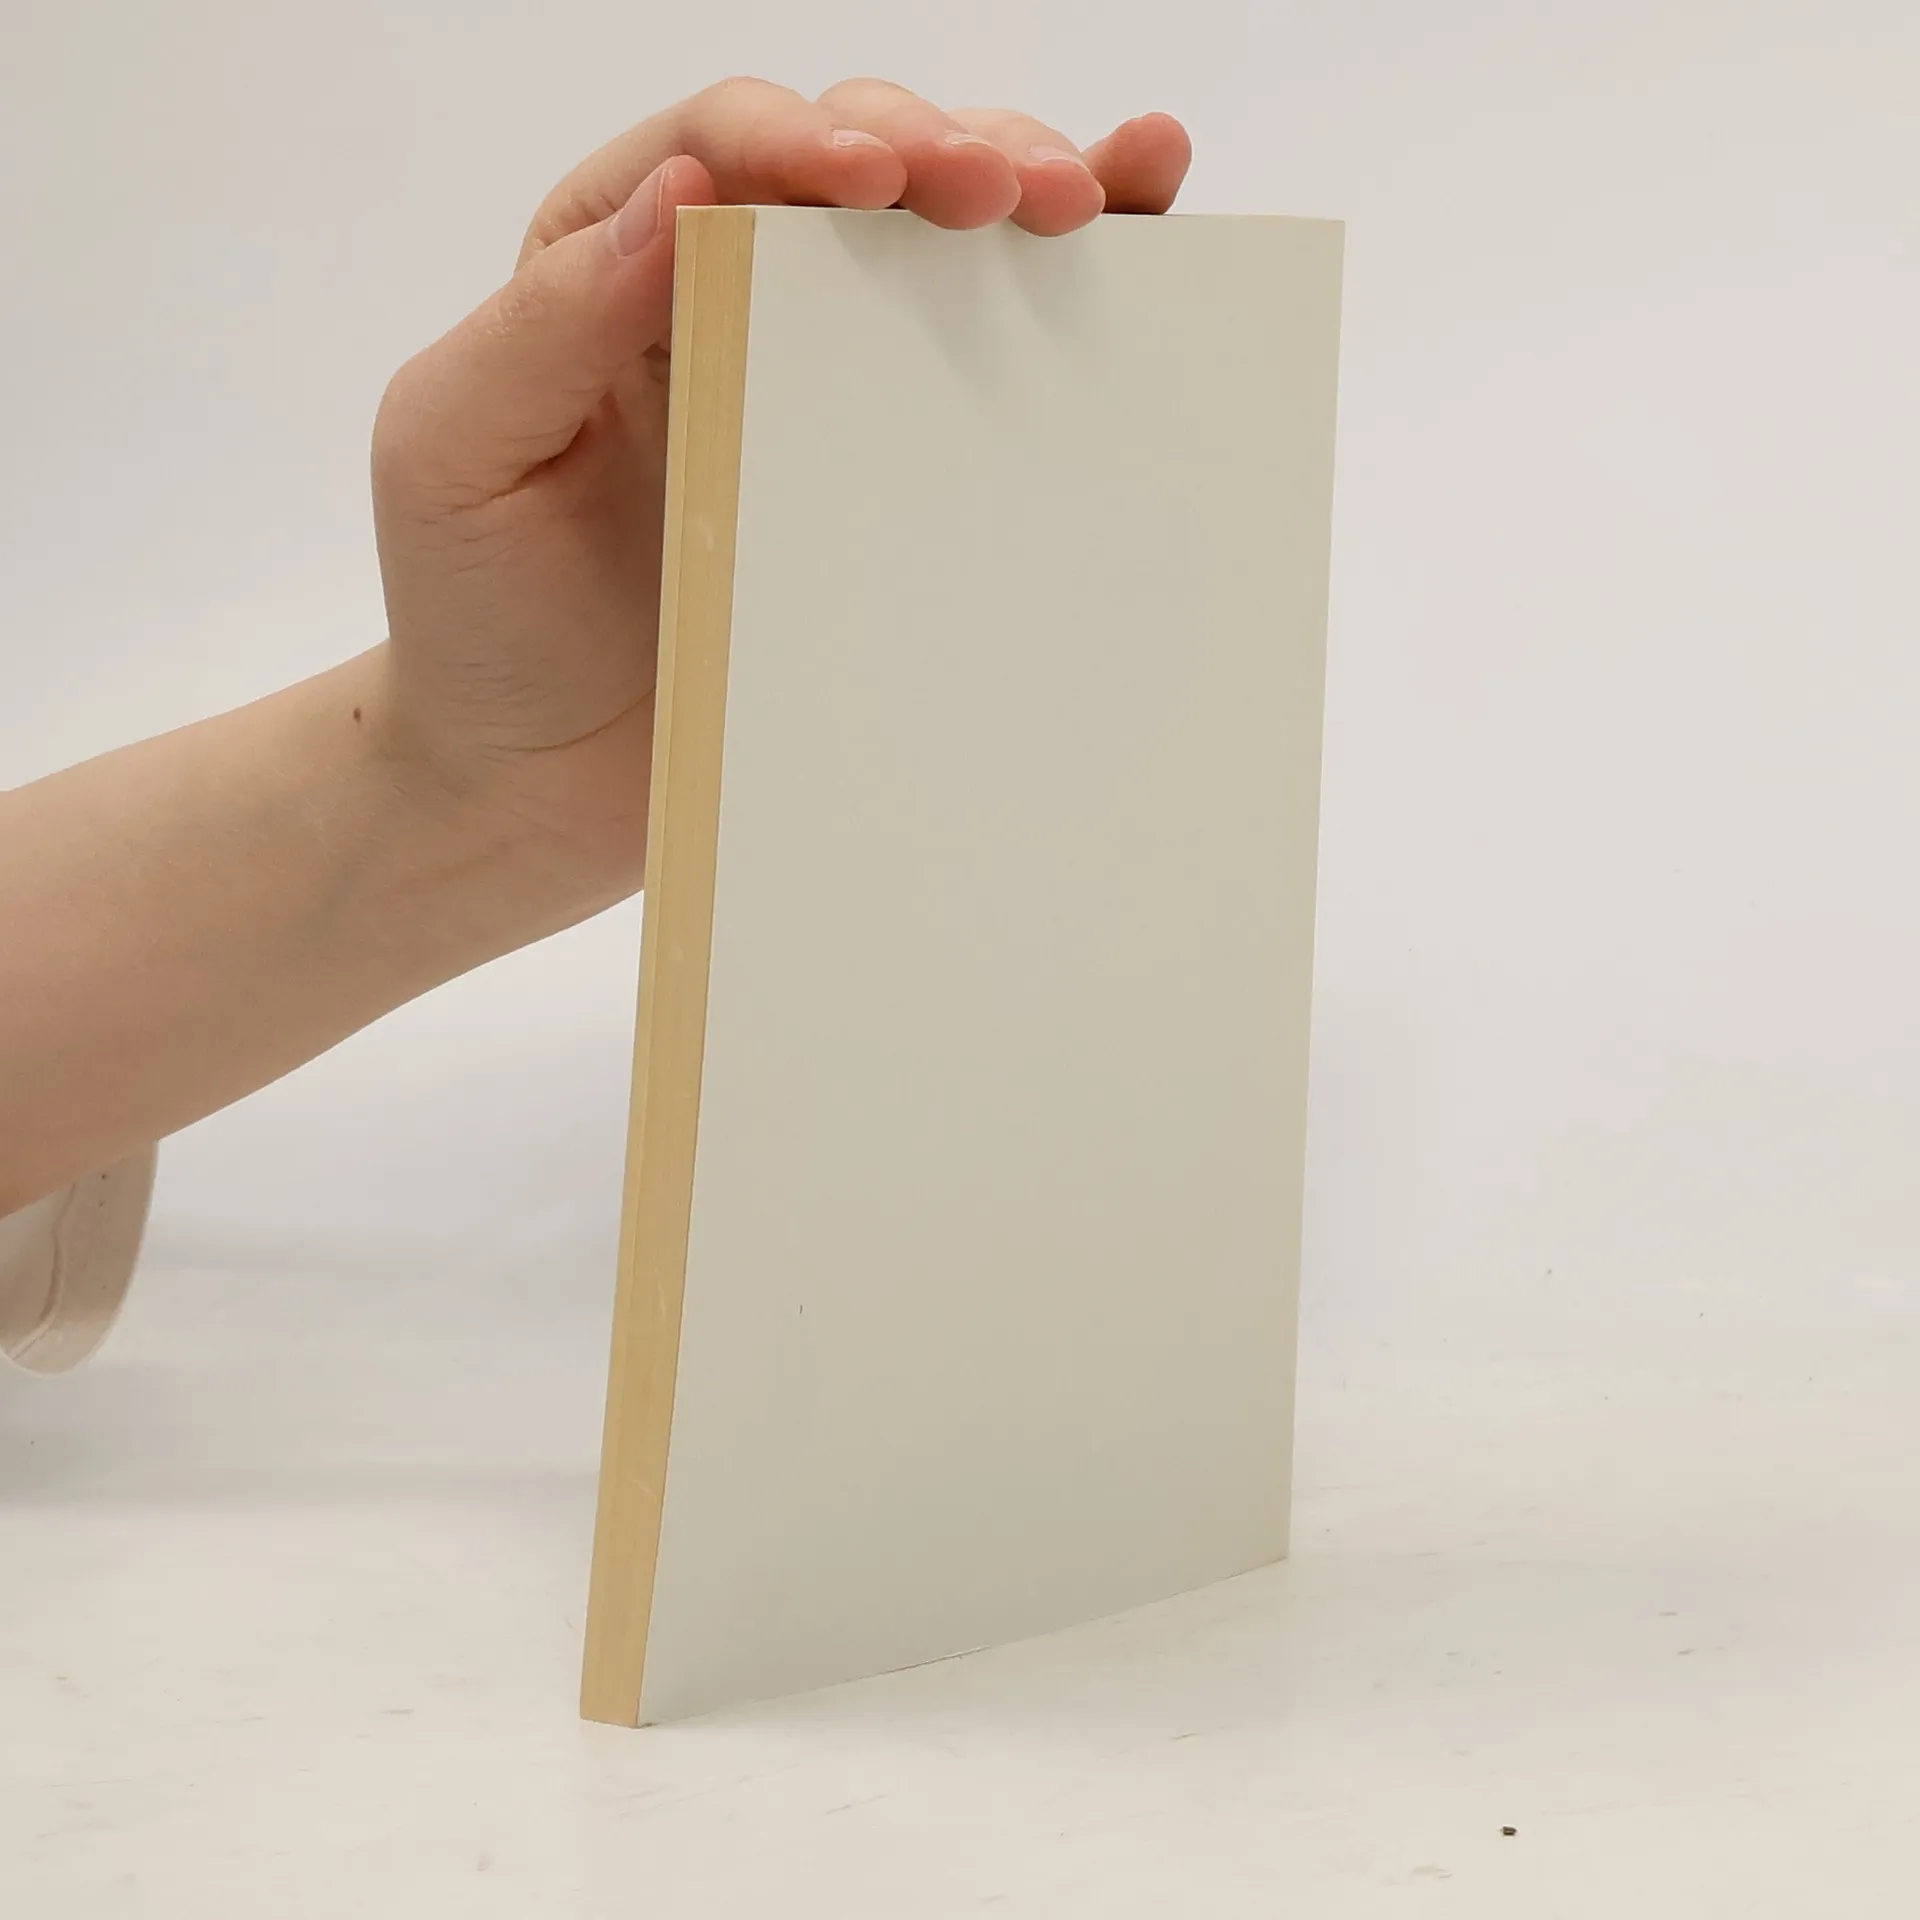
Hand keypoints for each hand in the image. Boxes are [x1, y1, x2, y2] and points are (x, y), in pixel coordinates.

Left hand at [369, 79, 1192, 935]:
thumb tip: (680, 201)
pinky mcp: (889, 480)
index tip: (876, 180)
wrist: (533, 783)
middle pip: (858, 164)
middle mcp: (731, 299)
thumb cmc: (478, 617)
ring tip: (1094, 195)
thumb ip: (547, 325)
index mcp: (615, 260)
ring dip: (1026, 190)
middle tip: (1015, 192)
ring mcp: (821, 386)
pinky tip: (1138, 229)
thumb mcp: (459, 453)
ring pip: (938, 242)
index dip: (806, 136)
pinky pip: (979, 366)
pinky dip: (1063, 292)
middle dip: (945, 151)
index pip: (725, 146)